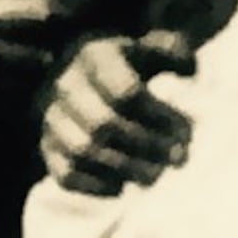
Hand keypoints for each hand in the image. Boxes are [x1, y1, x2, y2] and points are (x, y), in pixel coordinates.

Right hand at [41, 32, 195, 194]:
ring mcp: (52, 117)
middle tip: (179, 160)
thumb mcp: (154, 50)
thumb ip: (177, 54)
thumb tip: (191, 73)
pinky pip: (65, 175)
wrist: (87, 79)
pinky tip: (122, 186)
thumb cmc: (132, 66)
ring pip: (83, 151)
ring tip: (156, 176)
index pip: (127, 92)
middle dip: (148, 147)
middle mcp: (66, 84)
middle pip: (104, 123)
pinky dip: (95, 186)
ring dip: (126, 169)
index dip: (161, 117)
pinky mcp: (47, 148)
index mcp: (94, 55)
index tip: (187, 132)